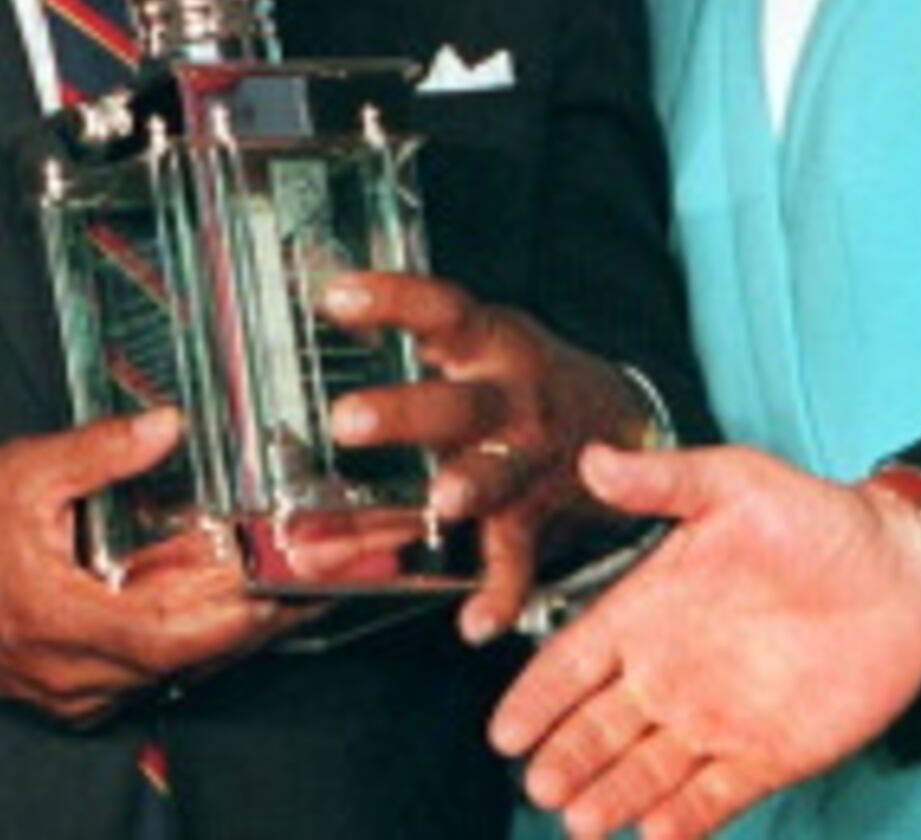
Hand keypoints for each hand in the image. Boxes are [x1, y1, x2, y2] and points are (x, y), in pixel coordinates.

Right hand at [0, 409, 291, 722]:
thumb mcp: (23, 471)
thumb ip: (99, 451)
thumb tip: (167, 425)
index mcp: (61, 620)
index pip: (170, 635)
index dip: (234, 615)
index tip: (286, 587)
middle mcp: (71, 672)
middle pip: (182, 658)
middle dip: (246, 619)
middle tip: (303, 580)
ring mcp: (68, 690)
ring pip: (165, 670)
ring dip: (216, 630)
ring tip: (270, 583)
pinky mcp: (64, 690)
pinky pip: (140, 674)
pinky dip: (179, 640)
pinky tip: (208, 602)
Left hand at [319, 270, 663, 644]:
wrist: (616, 418)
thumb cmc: (515, 380)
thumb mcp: (473, 341)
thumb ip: (400, 343)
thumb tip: (304, 322)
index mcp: (489, 346)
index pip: (441, 310)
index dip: (392, 299)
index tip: (334, 297)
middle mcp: (510, 400)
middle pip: (458, 403)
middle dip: (404, 414)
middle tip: (345, 421)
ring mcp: (527, 460)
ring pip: (495, 476)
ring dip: (466, 488)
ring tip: (441, 500)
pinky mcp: (539, 516)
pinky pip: (520, 559)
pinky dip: (500, 593)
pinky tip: (475, 622)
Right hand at [488, 443, 920, 839]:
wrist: (902, 569)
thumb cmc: (815, 518)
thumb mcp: (734, 484)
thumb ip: (663, 482)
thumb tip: (592, 459)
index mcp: (650, 611)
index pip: (574, 661)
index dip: (538, 696)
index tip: (504, 731)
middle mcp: (672, 672)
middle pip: (600, 727)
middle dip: (567, 758)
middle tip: (540, 785)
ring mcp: (717, 718)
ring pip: (648, 769)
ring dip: (614, 795)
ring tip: (583, 821)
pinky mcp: (769, 754)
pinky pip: (717, 795)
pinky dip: (686, 818)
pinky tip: (656, 833)